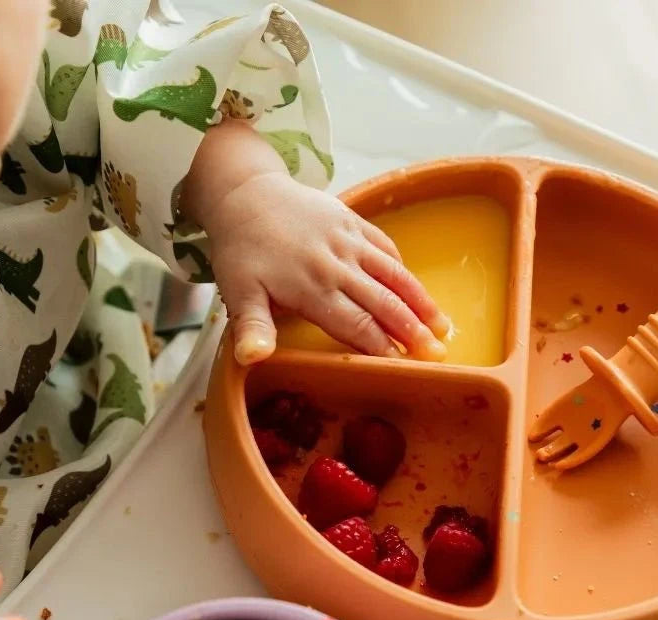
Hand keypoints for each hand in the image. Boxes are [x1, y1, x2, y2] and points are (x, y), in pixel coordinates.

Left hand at [205, 171, 450, 364]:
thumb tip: (252, 358)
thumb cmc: (240, 250)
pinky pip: (384, 246)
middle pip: (382, 302)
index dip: (380, 345)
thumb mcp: (238, 292)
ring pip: (393, 274)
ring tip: (443, 324)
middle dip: (412, 329)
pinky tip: (415, 288)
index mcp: (311, 288)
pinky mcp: (351, 220)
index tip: (403, 364)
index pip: (355, 324)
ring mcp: (347, 240)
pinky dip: (402, 268)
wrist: (244, 194)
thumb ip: (252, 327)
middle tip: (438, 352)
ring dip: (420, 300)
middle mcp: (336, 265)